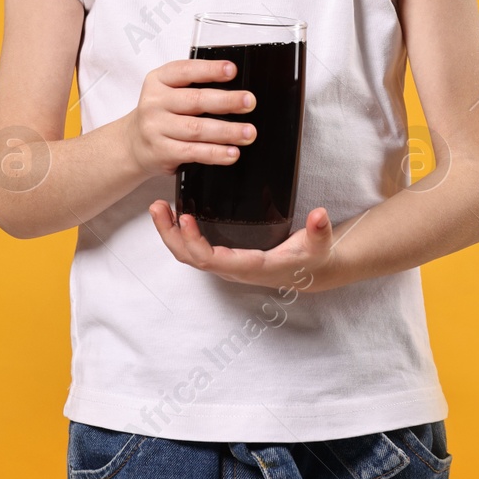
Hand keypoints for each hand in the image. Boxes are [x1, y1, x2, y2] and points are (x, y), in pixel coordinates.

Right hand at [125, 59, 256, 177]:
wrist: (133, 143)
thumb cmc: (160, 114)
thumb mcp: (168, 91)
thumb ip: (194, 87)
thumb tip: (235, 92)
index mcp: (158, 80)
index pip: (185, 71)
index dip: (210, 70)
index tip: (232, 70)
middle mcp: (155, 103)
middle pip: (195, 100)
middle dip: (226, 101)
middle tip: (249, 102)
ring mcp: (156, 128)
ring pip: (196, 129)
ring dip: (227, 131)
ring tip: (248, 132)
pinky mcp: (162, 152)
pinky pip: (193, 152)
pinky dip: (215, 153)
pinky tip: (231, 153)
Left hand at [148, 200, 337, 291]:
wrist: (310, 271)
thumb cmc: (311, 257)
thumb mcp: (318, 244)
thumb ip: (319, 231)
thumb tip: (319, 216)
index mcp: (249, 266)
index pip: (212, 259)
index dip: (194, 242)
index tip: (185, 218)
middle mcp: (232, 268)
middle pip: (190, 258)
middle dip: (171, 235)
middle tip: (159, 207)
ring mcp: (226, 263)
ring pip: (188, 255)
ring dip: (170, 233)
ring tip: (159, 207)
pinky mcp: (224, 256)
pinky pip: (195, 249)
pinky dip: (180, 233)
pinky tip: (174, 213)